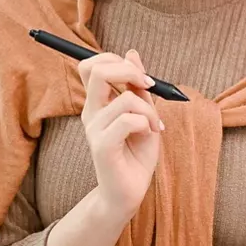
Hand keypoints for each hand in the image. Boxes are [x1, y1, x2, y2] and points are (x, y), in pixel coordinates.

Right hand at [78, 50, 163, 218]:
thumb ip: (137, 86)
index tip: (142, 77)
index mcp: (97, 103)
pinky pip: (128, 120)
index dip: (117, 61)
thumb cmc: (136, 154)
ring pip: (125, 99)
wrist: (129, 191)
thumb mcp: (144, 113)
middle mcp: (91, 113)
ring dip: (149, 109)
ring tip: (155, 125)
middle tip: (148, 87)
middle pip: (97, 70)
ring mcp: (94, 129)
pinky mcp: (102, 146)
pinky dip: (146, 123)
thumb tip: (132, 53)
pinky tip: (151, 134)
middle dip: (129, 71)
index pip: (92, 65)